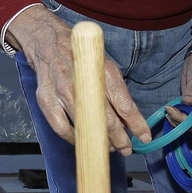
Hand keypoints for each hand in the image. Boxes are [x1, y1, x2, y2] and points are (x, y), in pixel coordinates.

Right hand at [6, 6, 149, 153]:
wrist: (48, 44)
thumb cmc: (81, 57)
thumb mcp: (105, 65)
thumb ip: (116, 91)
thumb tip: (127, 119)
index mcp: (102, 71)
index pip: (124, 104)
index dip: (136, 124)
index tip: (144, 137)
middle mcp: (82, 83)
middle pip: (106, 120)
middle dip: (120, 139)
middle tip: (127, 148)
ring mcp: (63, 93)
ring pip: (86, 127)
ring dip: (100, 142)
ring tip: (109, 147)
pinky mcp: (47, 101)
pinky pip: (62, 129)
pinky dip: (75, 139)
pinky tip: (84, 141)